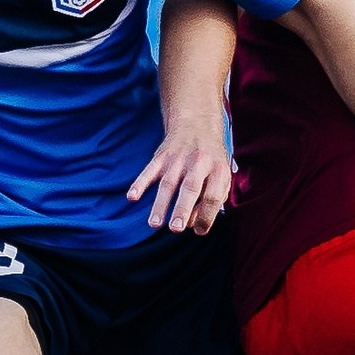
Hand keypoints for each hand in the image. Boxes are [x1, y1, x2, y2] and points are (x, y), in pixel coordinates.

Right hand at [128, 114, 233, 233]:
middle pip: (190, 188)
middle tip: (176, 229)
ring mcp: (178, 159)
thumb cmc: (211, 158)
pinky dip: (139, 184)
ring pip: (168, 183)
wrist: (197, 123)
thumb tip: (194, 223)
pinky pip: (149, 171)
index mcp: (218, 169)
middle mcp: (199, 162)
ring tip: (154, 224)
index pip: (213, 196)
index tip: (199, 231)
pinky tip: (132, 197)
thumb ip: (214, 199)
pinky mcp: (162, 156)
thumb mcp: (222, 175)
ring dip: (160, 204)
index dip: (207, 216)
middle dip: (182, 209)